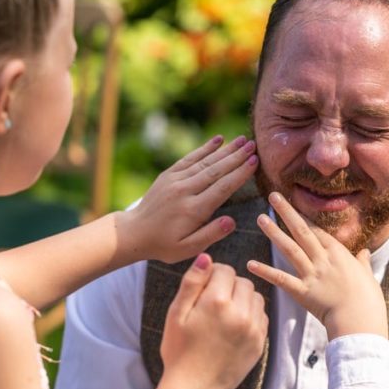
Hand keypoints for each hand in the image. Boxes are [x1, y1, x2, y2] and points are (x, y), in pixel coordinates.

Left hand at [122, 135, 257, 263]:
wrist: (133, 233)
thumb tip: (232, 221)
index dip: (240, 174)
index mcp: (193, 210)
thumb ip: (210, 234)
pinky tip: (218, 139)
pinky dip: (204, 148)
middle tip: (254, 146)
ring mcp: (175, 180)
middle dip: (237, 157)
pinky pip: (190, 158)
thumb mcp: (187, 249)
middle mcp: (184, 191)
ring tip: (242, 140)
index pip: (222, 188)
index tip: (255, 162)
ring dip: (225, 150)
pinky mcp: (168, 175)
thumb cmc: (164, 245)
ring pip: (205, 162)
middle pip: (216, 170)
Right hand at [160, 254, 267, 388]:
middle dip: (228, 286)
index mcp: (217, 302)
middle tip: (212, 302)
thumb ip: (192, 282)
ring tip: (224, 314)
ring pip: (255, 297)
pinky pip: (261, 316)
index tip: (202, 290)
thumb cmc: (179, 351)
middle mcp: (240, 312)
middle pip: (243, 281)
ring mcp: (253, 329)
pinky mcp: (260, 343)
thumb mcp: (176, 313)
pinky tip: (233, 326)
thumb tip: (207, 257)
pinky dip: (250, 315)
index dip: (211, 276)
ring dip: (242, 298)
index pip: (224, 270)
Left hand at [246, 192, 387, 339]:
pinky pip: (282, 280)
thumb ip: (362, 262)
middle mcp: (324, 260)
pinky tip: (250, 264)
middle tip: (273, 196)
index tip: (291, 203)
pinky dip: (266, 272)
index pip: (317, 230)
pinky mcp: (303, 293)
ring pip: (290, 249)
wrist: (361, 323)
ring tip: (261, 219)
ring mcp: (312, 275)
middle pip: (302, 231)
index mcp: (339, 254)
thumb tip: (364, 253)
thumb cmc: (368, 301)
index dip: (303, 215)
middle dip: (287, 212)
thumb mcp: (367, 276)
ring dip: (274, 233)